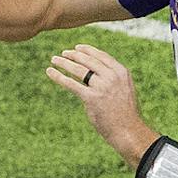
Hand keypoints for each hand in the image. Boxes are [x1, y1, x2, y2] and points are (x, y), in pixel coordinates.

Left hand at [45, 44, 153, 163]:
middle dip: (73, 55)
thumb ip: (113, 78)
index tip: (77, 48)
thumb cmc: (125, 112)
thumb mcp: (124, 88)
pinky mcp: (91, 98)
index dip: (87, 50)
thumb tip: (97, 71)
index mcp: (121, 71)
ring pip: (78, 70)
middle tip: (63, 53)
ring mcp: (101, 87)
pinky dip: (58, 76)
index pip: (101, 56)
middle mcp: (111, 76)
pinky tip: (50, 72)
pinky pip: (71, 84)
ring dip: (64, 63)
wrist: (127, 129)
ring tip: (54, 60)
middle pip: (88, 60)